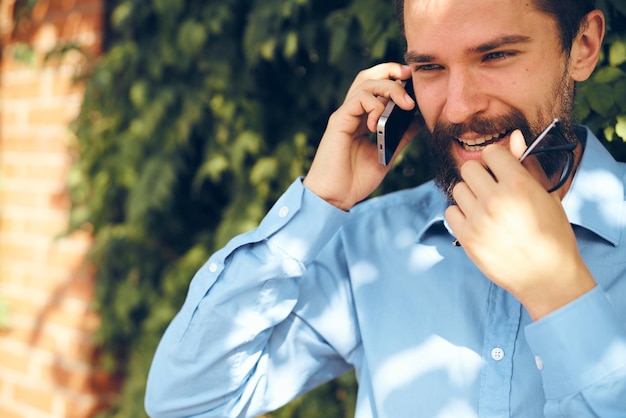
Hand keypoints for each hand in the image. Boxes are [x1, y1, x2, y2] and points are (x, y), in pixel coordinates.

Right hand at [303, 63, 421, 210]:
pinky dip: (374, 106)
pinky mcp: (338, 122)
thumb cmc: (356, 179)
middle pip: (368, 75)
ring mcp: (345, 115)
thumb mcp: (387, 154)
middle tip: (410, 77)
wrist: (336, 197)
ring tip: (405, 104)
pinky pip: (358, 100)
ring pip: (365, 83)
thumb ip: (401, 136)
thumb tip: (419, 119)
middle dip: (390, 70)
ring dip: (390, 88)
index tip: (414, 83)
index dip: (395, 78)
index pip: (377, 86)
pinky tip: (379, 124)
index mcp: (363, 118)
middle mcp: (353, 112)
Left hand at [445, 130, 595, 319]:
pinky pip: (450, 211)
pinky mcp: (466, 237)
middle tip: (492, 190)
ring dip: (470, 195)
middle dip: (480, 176)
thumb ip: (527, 165)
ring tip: (486, 208)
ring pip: (458, 189)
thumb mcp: (546, 196)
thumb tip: (516, 137)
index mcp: (518, 184)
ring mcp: (478, 219)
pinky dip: (461, 215)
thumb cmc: (551, 234)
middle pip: (469, 168)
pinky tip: (477, 222)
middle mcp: (495, 199)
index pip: (492, 153)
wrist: (546, 276)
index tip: (501, 171)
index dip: (497, 160)